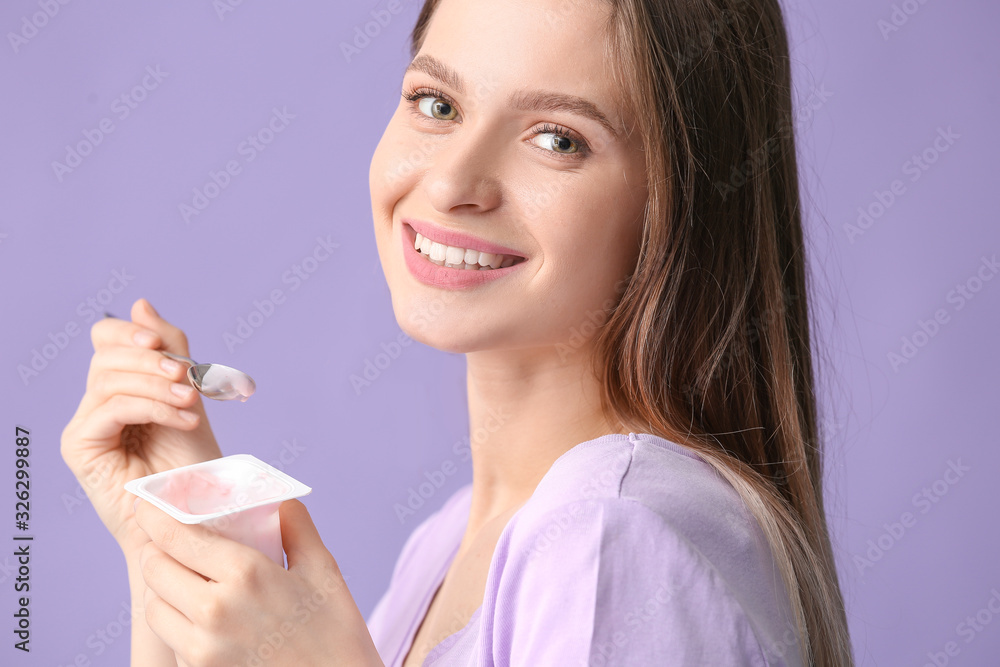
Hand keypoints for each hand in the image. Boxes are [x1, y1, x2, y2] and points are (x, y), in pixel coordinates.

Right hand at [60, 298, 222, 557]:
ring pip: (109, 380)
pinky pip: (112, 409)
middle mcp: (96, 405)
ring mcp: (85, 427)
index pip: (107, 339)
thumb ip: (169, 349)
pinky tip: (183, 421)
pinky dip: (152, 408)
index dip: (132, 334)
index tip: (169, 347)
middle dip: (153, 361)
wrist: (194, 515)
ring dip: (157, 386)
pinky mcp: (80, 449)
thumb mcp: (189, 394)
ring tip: (190, 404)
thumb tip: (139, 304)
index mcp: (122, 387)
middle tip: (188, 377)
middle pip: (106, 356)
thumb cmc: (194, 462)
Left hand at [135, 498, 383, 666]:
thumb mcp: (324, 571)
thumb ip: (297, 528)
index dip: (154, 515)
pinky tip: (199, 614)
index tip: (148, 505)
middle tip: (170, 541)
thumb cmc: (336, 633)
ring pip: (153, 606)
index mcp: (245, 574)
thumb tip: (281, 502)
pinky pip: (169, 638)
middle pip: (154, 568)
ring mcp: (201, 647)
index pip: (176, 536)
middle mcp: (214, 609)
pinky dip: (174, 621)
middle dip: (157, 549)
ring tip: (183, 578)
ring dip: (161, 588)